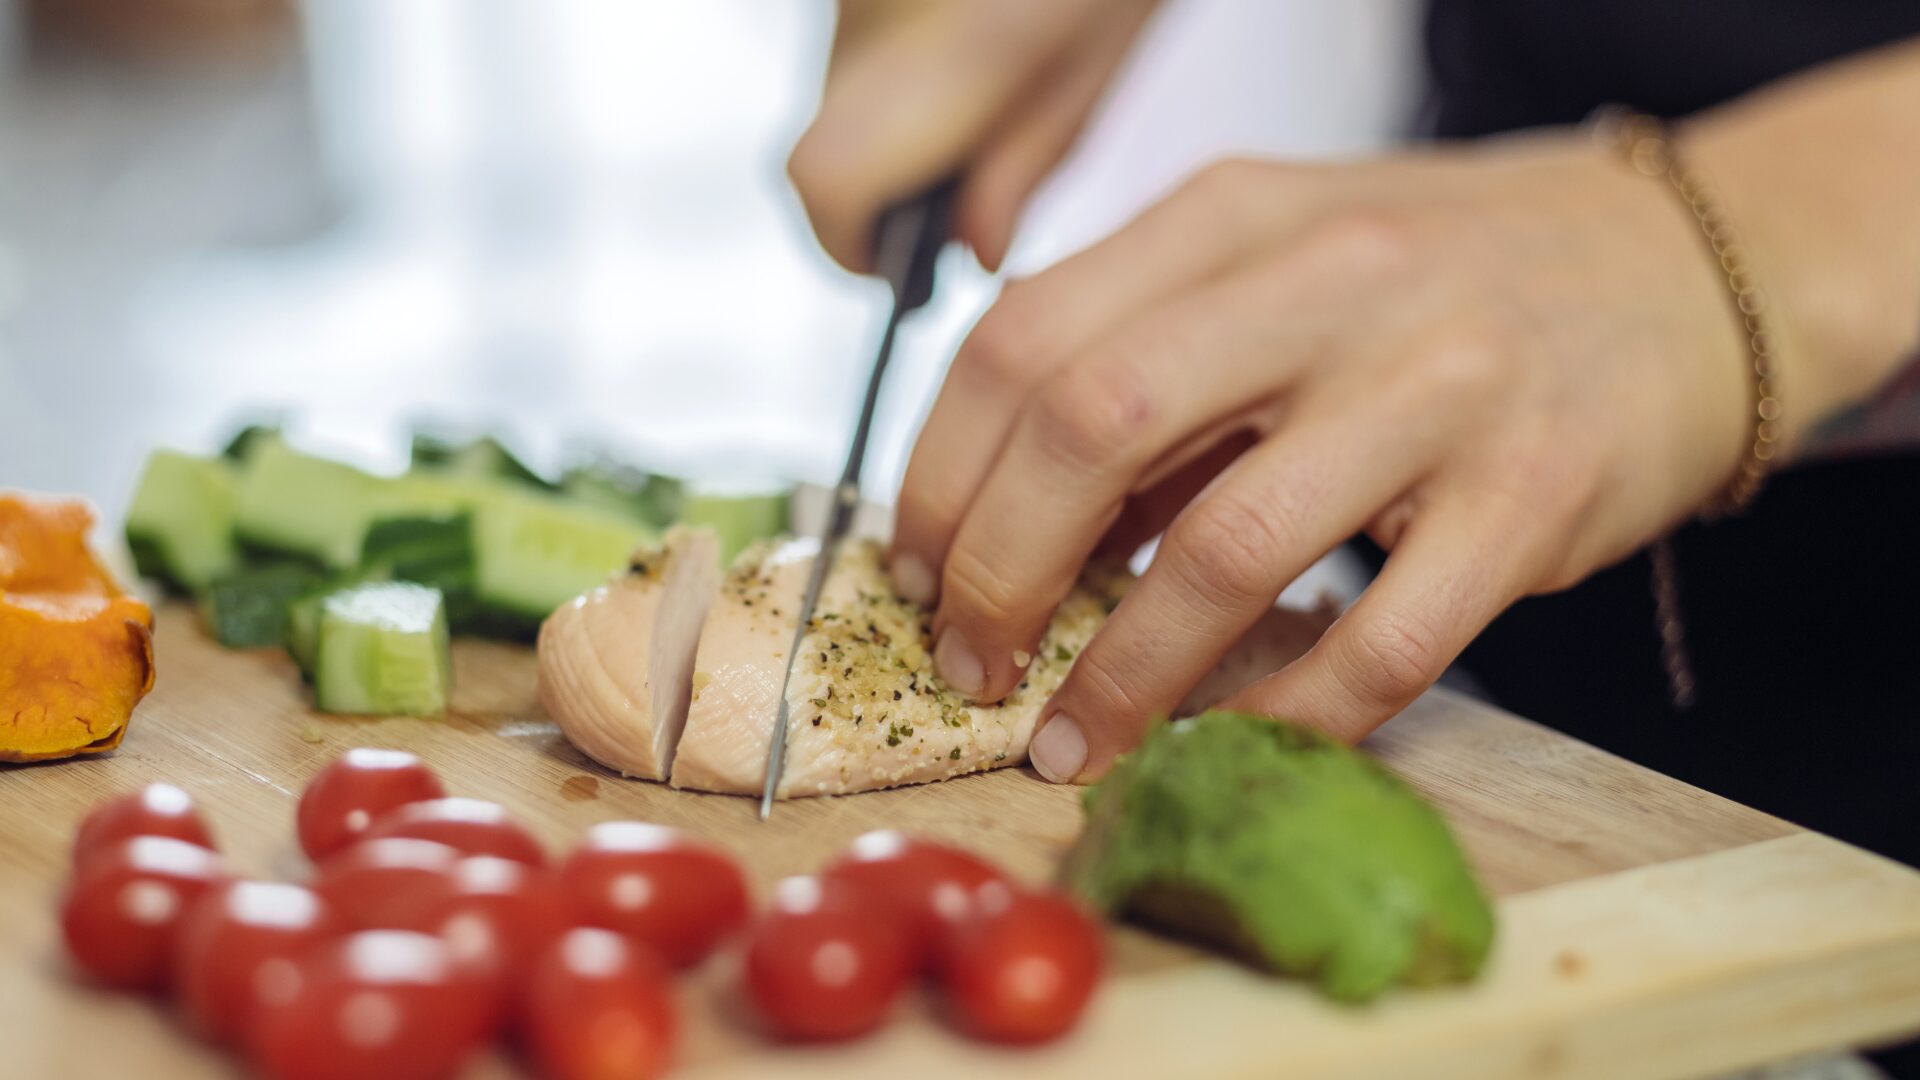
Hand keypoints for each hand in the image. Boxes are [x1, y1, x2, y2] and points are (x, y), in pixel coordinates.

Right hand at [787, 0, 1156, 272]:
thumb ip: (1019, 170)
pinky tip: (959, 43)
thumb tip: (968, 252)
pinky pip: (851, 45)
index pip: (825, 185)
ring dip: (884, 124)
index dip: (855, 245)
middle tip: (960, 182)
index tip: (907, 267)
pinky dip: (892, 68)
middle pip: (815, 146)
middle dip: (874, 190)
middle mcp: (864, 21)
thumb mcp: (1089, 65)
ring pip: (829, 93)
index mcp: (935, 58)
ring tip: (976, 96)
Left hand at [893, 129, 1857, 780]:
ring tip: (1068, 742)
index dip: (939, 475)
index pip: (1019, 338)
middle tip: (968, 663)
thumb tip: (1014, 526)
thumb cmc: (1447, 279)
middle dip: (996, 572)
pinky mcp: (1534, 495)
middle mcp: (1327, 279)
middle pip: (1089, 424)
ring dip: (1120, 675)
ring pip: (1224, 549)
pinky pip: (1381, 642)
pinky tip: (1227, 742)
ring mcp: (1439, 385)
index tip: (915, 569)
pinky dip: (1281, 714)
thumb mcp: (1280, 262)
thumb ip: (1149, 364)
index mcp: (1233, 214)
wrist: (1692, 264)